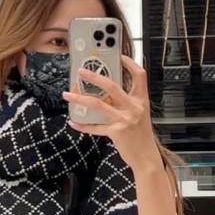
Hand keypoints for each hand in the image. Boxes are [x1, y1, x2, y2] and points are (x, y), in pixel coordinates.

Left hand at [63, 56, 159, 170]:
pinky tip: (74, 122)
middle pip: (113, 86)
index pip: (140, 76)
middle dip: (95, 77)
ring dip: (80, 99)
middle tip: (82, 72)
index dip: (130, 64)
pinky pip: (95, 127)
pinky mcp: (116, 132)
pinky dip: (83, 125)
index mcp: (142, 101)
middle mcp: (134, 108)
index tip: (119, 56)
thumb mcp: (139, 116)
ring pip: (98, 105)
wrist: (146, 157)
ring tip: (68, 95)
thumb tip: (107, 95)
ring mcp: (125, 120)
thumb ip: (126, 104)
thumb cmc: (141, 137)